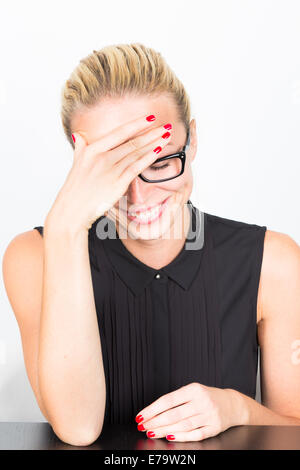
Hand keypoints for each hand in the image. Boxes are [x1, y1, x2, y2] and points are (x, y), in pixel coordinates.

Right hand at [46, 114, 171, 233]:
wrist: (73, 209)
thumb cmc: (75, 188)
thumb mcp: (76, 163)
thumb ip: (80, 147)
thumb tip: (79, 135)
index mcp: (93, 150)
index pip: (120, 133)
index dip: (137, 124)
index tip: (151, 118)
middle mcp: (102, 157)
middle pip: (132, 142)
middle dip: (152, 133)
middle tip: (167, 126)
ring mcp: (111, 170)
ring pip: (137, 153)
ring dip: (154, 143)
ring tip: (167, 136)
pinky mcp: (118, 183)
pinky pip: (137, 167)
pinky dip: (149, 158)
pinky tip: (159, 151)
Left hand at [135, 382, 242, 441]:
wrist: (232, 404)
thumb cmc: (208, 397)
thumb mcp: (193, 391)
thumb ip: (177, 399)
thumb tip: (154, 411)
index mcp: (194, 389)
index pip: (168, 400)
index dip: (152, 409)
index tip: (141, 415)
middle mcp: (202, 402)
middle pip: (174, 414)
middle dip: (155, 422)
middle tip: (143, 426)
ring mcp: (209, 416)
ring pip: (182, 425)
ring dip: (164, 430)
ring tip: (151, 432)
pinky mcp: (214, 429)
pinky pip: (195, 435)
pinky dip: (181, 437)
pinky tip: (170, 436)